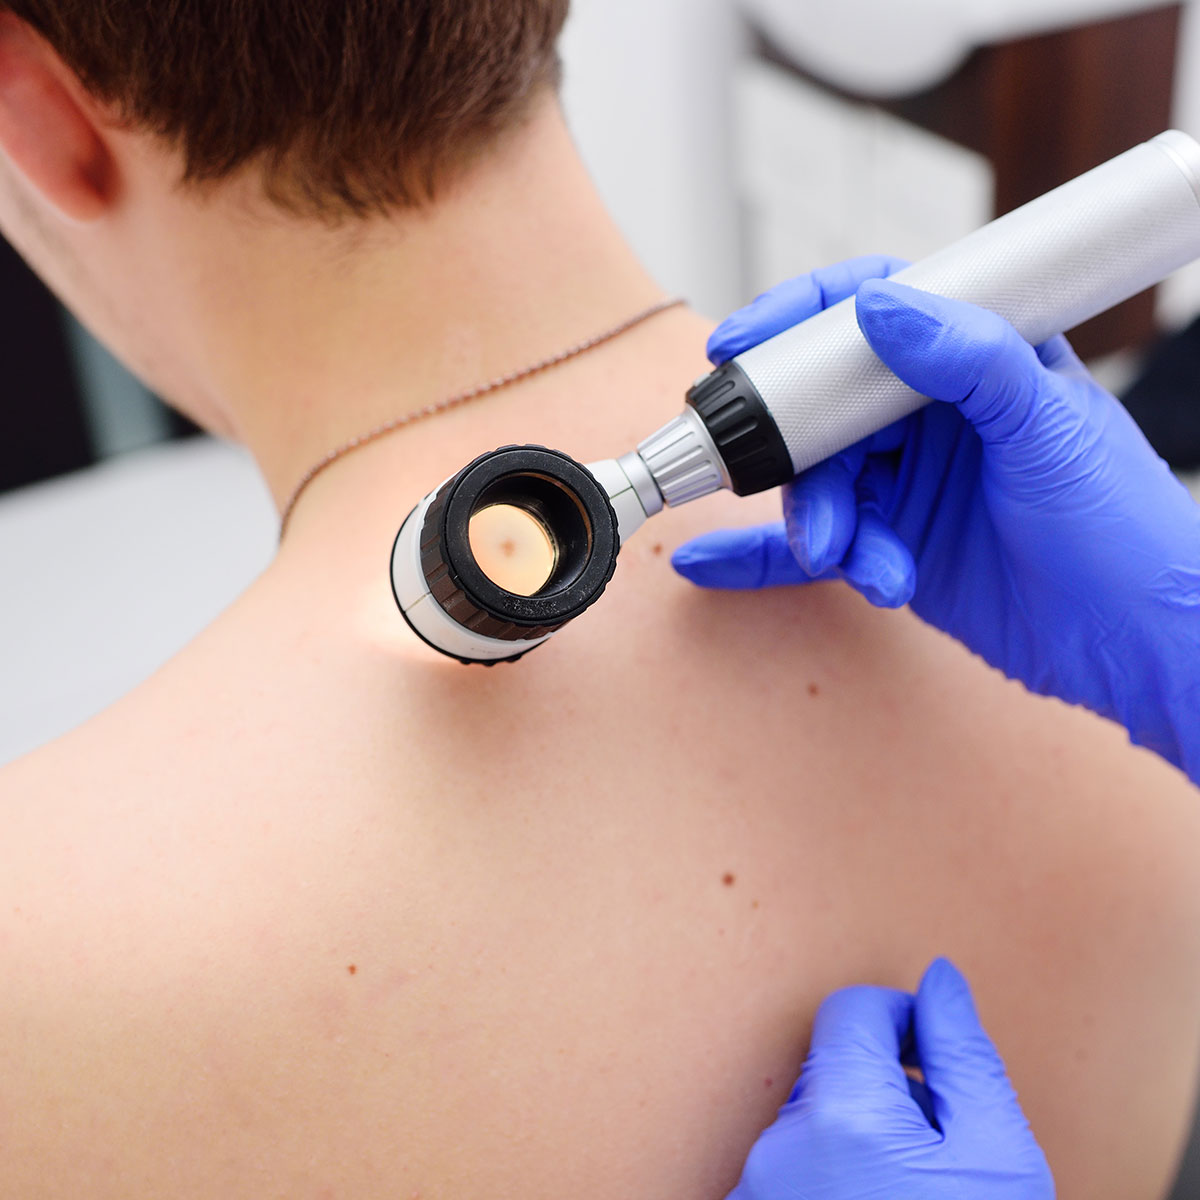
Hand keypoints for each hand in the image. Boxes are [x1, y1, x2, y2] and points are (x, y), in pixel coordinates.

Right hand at [674, 264, 1199, 779]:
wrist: (1134, 646)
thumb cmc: (1121, 527)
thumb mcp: (1049, 428)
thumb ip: (971, 360)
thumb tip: (882, 307)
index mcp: (974, 361)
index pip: (871, 314)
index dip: (800, 320)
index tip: (741, 342)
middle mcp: (931, 417)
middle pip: (825, 411)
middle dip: (803, 456)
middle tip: (812, 499)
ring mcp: (907, 484)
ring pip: (819, 485)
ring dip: (821, 526)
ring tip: (856, 563)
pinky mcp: (889, 545)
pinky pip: (811, 545)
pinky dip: (757, 557)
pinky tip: (705, 565)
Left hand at [726, 960, 1054, 1199]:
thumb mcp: (997, 1160)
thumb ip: (964, 1057)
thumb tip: (940, 980)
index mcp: (841, 1117)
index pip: (851, 1011)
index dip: (902, 1021)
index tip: (934, 1056)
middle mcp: (779, 1148)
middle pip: (831, 1067)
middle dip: (884, 1085)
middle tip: (937, 1148)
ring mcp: (757, 1191)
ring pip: (811, 1120)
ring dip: (858, 1133)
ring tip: (908, 1192)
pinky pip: (790, 1167)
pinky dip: (830, 1173)